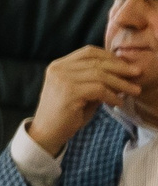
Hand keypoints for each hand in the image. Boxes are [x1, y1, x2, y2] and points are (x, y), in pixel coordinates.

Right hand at [30, 46, 147, 156]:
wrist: (47, 133)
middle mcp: (58, 69)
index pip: (88, 52)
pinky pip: (99, 89)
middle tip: (137, 73)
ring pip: (100, 75)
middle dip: (121, 68)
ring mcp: (62, 80)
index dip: (110, 56)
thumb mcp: (79, 92)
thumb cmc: (65, 114)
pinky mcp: (69, 93)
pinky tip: (118, 102)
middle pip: (96, 62)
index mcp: (59, 65)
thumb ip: (95, 81)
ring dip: (121, 83)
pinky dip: (112, 96)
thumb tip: (122, 74)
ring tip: (134, 90)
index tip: (126, 65)